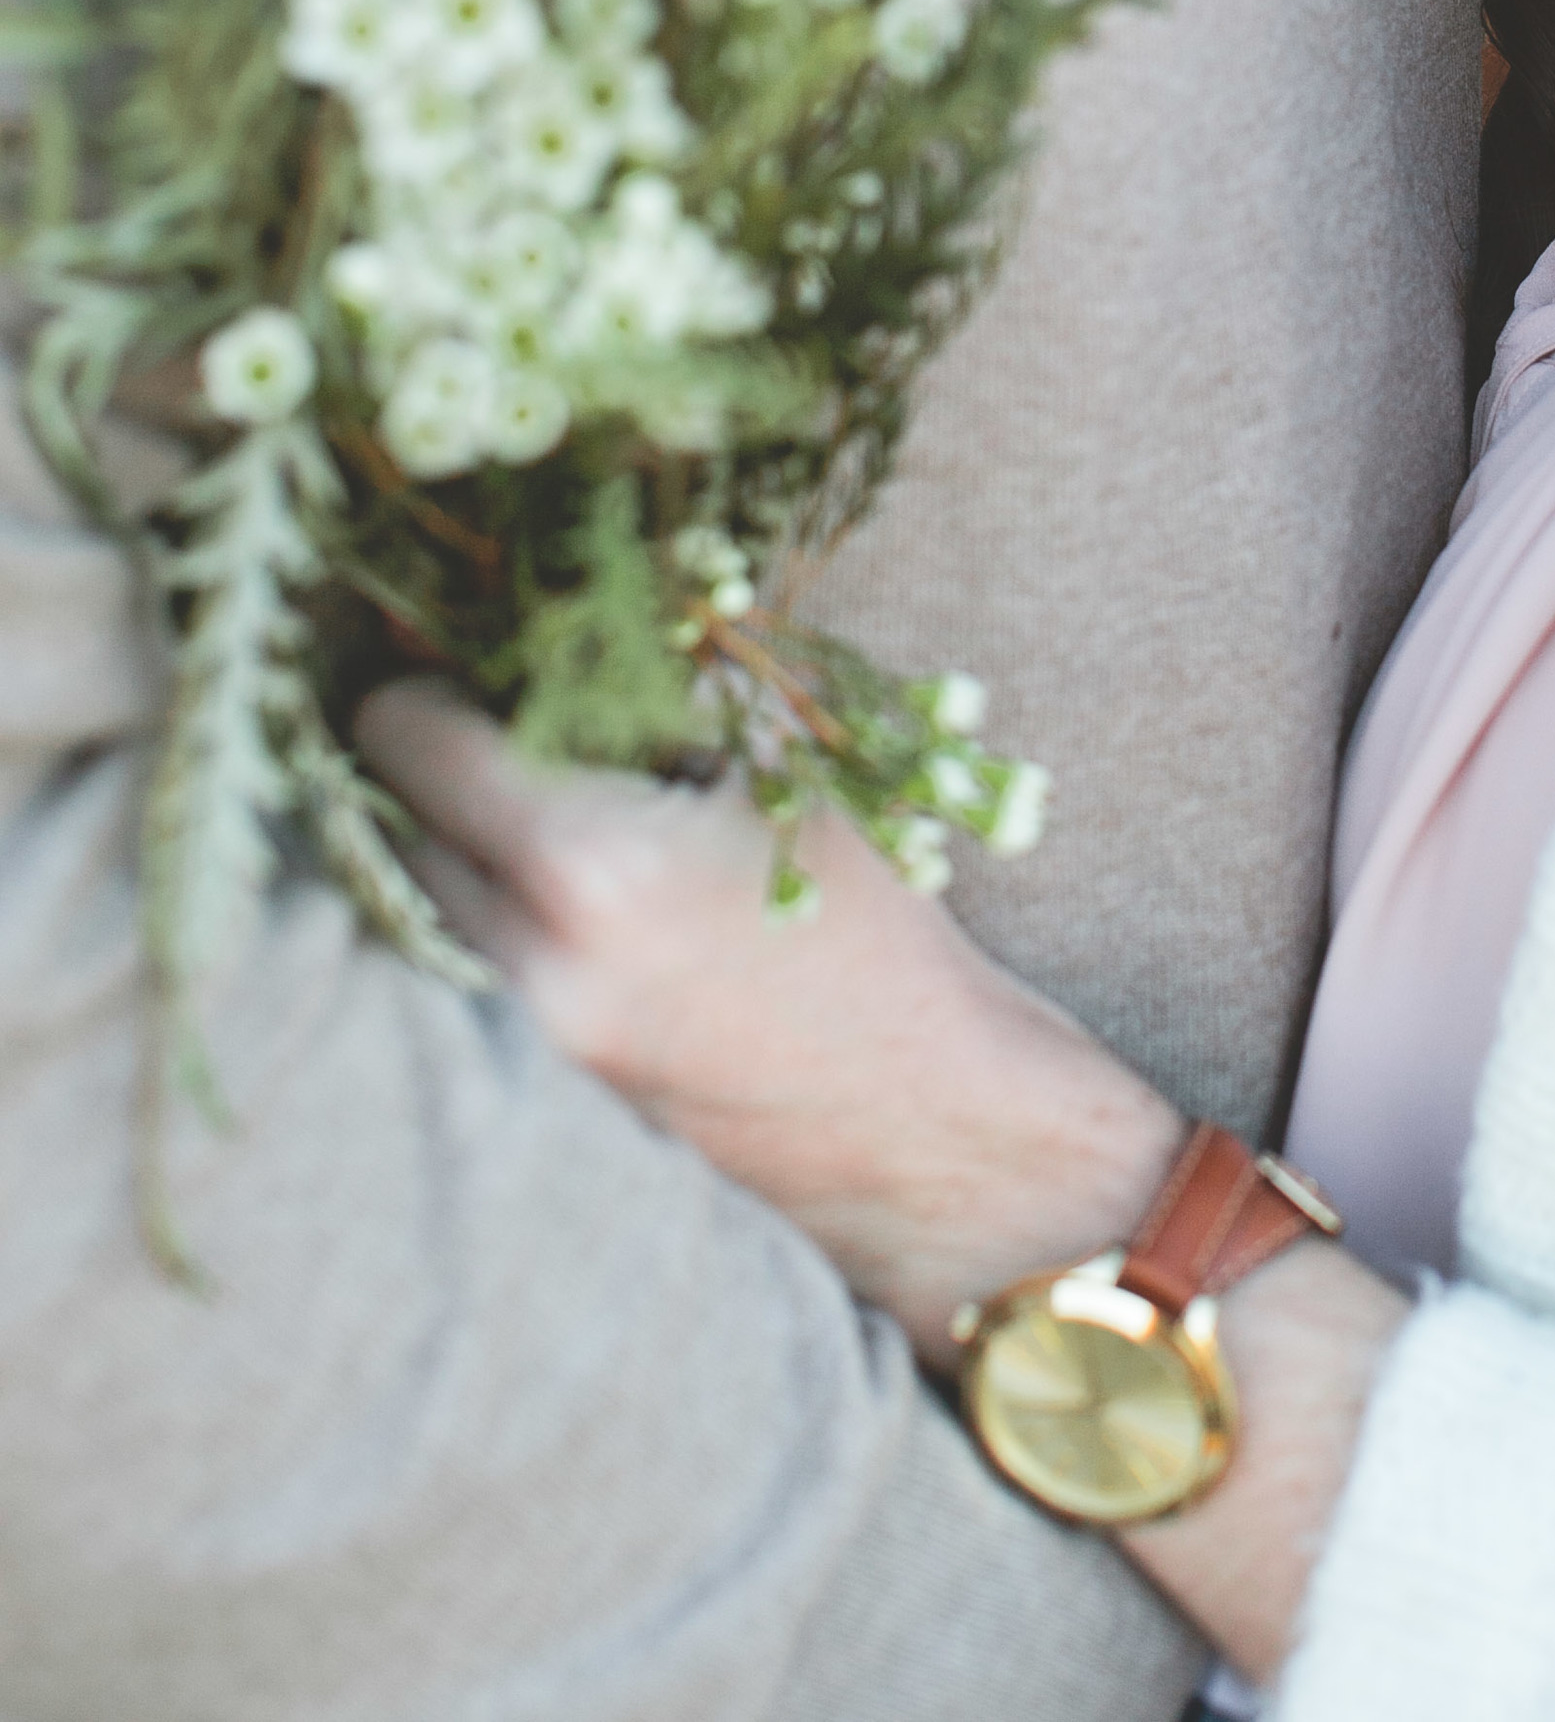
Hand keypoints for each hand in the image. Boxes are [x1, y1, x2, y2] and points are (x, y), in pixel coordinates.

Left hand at [362, 680, 1408, 1685]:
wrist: (944, 1145)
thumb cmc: (884, 942)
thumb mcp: (791, 784)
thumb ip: (668, 701)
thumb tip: (571, 626)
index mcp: (589, 862)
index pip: (409, 746)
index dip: (411, 690)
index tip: (431, 670)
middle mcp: (529, 968)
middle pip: (392, 836)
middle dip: (429, 779)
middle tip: (478, 735)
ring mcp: (528, 1059)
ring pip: (422, 925)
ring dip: (453, 867)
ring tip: (519, 824)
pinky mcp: (546, 1118)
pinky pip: (474, 999)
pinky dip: (494, 945)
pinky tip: (567, 921)